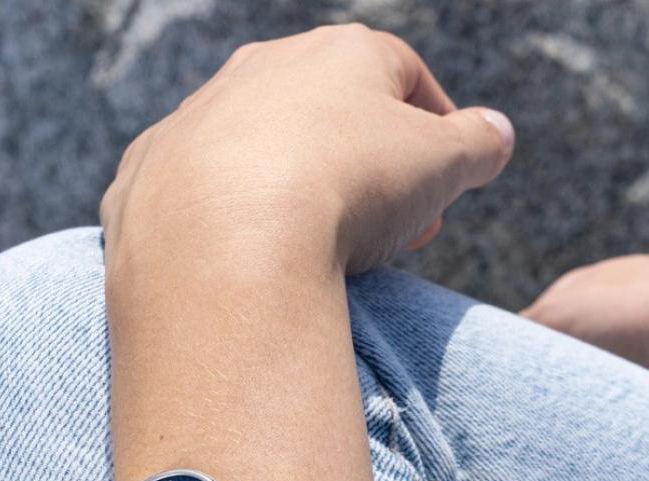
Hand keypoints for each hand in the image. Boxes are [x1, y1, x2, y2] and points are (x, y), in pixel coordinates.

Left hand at [99, 24, 514, 279]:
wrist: (227, 240)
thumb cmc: (349, 187)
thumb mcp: (443, 166)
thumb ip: (478, 145)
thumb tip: (498, 134)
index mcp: (340, 54)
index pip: (405, 76)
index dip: (436, 129)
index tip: (448, 183)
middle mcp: (263, 69)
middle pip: (333, 112)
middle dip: (373, 168)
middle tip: (400, 229)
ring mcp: (199, 118)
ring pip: (266, 149)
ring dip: (304, 190)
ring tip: (332, 250)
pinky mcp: (150, 172)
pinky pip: (206, 192)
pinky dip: (236, 218)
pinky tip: (256, 257)